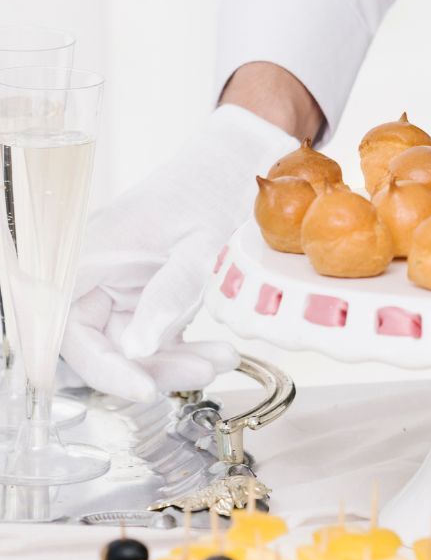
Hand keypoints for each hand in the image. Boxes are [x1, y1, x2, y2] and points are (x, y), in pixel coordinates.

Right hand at [61, 105, 295, 401]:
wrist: (231, 170)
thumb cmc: (206, 190)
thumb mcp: (196, 244)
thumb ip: (168, 294)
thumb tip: (139, 349)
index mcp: (83, 259)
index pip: (70, 332)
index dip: (103, 368)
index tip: (143, 389)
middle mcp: (90, 280)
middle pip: (100, 351)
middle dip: (149, 370)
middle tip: (202, 369)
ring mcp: (115, 294)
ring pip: (130, 354)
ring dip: (173, 365)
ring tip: (223, 357)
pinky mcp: (142, 304)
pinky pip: (152, 343)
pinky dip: (183, 353)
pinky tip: (219, 352)